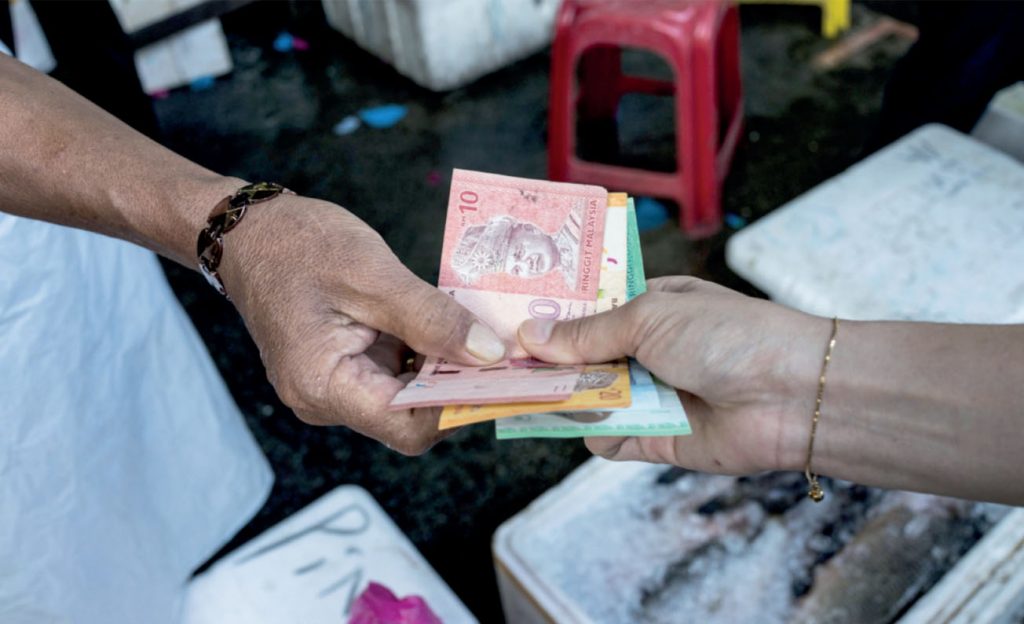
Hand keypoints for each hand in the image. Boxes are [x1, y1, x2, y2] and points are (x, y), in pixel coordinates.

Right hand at [219, 194, 505, 454]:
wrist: (249, 231)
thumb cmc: (300, 245)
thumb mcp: (375, 276)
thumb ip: (434, 320)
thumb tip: (489, 356)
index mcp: (323, 385)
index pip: (408, 428)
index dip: (457, 406)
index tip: (498, 372)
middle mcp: (324, 400)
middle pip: (409, 416)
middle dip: (454, 384)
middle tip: (496, 345)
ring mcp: (331, 388)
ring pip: (405, 396)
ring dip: (440, 366)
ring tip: (472, 329)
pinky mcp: (340, 370)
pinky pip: (392, 375)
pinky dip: (421, 354)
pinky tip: (442, 323)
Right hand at [517, 277, 828, 473]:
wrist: (791, 394)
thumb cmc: (727, 336)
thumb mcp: (650, 317)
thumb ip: (587, 332)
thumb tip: (530, 335)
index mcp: (647, 307)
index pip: (586, 310)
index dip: (550, 315)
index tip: (506, 317)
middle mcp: (644, 350)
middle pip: (578, 357)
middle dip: (545, 360)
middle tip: (496, 361)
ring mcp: (648, 395)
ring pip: (585, 399)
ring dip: (564, 396)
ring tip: (531, 391)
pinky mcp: (654, 438)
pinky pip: (607, 438)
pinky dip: (597, 432)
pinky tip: (591, 422)